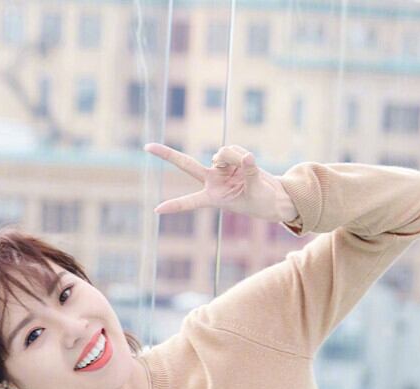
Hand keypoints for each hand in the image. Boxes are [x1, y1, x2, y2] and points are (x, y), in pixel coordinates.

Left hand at [143, 142, 297, 223]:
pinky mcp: (230, 159)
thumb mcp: (256, 191)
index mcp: (213, 198)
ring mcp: (220, 169)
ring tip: (249, 169)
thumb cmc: (262, 202)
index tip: (157, 210)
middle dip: (167, 155)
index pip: (191, 201)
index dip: (175, 205)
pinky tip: (249, 163)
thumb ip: (249, 173)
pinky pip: (233, 148)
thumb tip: (247, 157)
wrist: (272, 197)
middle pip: (187, 165)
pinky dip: (243, 154)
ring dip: (236, 156)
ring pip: (222, 152)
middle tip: (146, 147)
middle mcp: (212, 181)